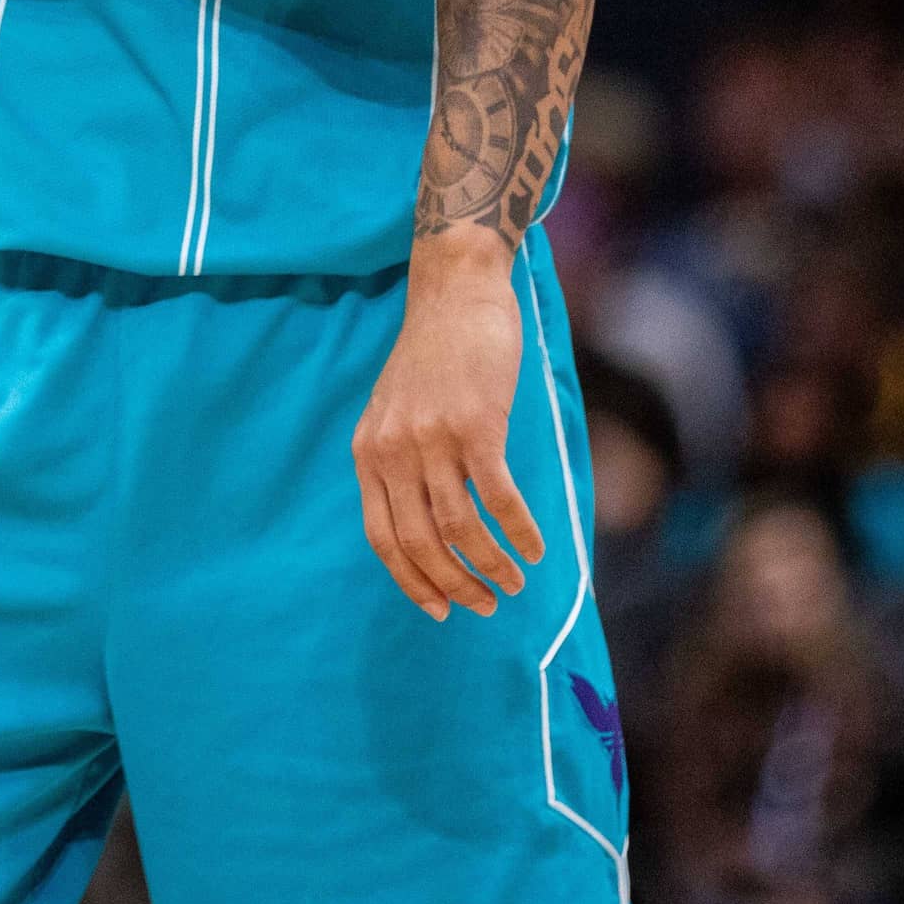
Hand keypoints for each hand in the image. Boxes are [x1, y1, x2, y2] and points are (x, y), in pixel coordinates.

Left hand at [350, 232, 546, 618]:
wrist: (455, 293)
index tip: (441, 610)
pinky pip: (498, 497)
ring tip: (515, 583)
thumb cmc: (432, 356)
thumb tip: (420, 527)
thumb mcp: (392, 411)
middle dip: (456, 585)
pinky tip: (535, 549)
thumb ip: (396, 462)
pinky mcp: (475, 425)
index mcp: (368, 454)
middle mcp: (393, 451)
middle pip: (421, 543)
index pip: (383, 539)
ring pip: (460, 528)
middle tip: (487, 605)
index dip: (413, 582)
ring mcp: (432, 439)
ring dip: (491, 566)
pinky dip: (519, 531)